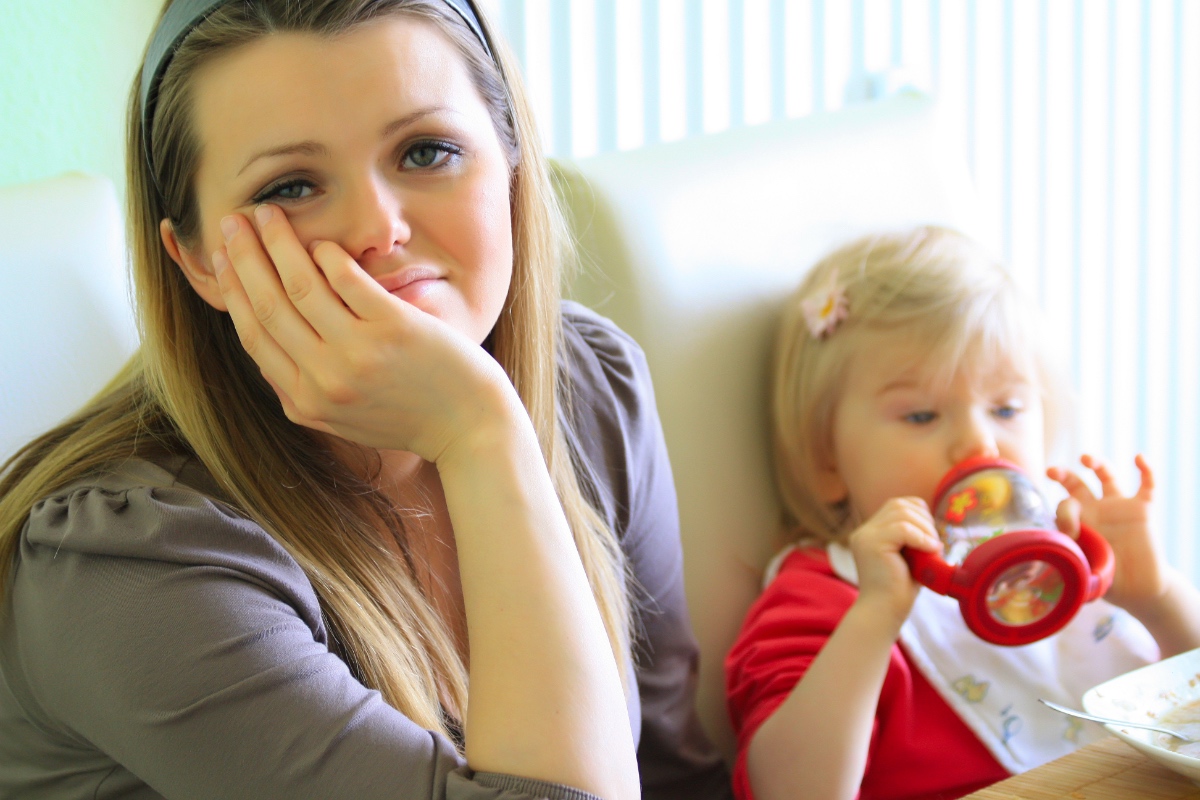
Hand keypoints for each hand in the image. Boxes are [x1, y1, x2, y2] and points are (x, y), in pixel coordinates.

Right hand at [212, 205, 517, 460]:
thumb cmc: (410, 418)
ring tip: (267, 213)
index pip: (254, 336)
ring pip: (301, 287)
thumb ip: (304, 391)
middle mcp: (325, 379)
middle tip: (231, 222)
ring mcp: (358, 353)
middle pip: (268, 306)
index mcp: (305, 401)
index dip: (234, 291)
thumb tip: (265, 352)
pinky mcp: (394, 329)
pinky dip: (329, 256)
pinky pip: (348, 281)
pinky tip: (321, 241)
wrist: (470, 429)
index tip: (223, 258)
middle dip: (244, 257)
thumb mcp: (343, 419)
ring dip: (278, 244)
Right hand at [847, 497, 941, 626]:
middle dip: (924, 520)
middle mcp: (864, 531)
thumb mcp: (909, 557)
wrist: (883, 613)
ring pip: (901, 513)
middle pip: (899, 505)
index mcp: (871, 532)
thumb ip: (914, 538)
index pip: (897, 505)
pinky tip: (930, 551)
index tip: (931, 536)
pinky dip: (921, 537)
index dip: (919, 514)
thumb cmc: (898, 591)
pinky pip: (902, 528)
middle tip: (934, 545)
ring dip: (925, 529)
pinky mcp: (871, 544)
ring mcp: (865, 536)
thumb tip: (934, 527)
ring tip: (933, 549)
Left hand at [1047, 454, 1165, 612]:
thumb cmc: (1107, 580)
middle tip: (1052, 471)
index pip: (1065, 506)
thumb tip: (1057, 554)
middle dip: (1063, 474)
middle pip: (1076, 483)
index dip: (1064, 514)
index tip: (1070, 531)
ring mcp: (1119, 507)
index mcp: (1077, 522)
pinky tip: (1139, 458)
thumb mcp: (1085, 569)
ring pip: (1107, 476)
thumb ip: (1073, 561)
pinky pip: (1147, 485)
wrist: (1138, 589)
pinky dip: (1146, 470)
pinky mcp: (1143, 510)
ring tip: (1086, 459)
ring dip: (1097, 463)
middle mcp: (1095, 510)